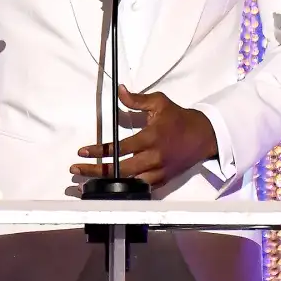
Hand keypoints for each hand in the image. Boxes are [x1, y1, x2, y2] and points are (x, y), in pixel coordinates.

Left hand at [70, 86, 217, 187]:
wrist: (203, 136)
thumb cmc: (179, 117)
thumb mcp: (159, 103)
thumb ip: (137, 100)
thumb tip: (120, 90)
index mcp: (151, 138)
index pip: (120, 148)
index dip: (100, 151)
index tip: (82, 152)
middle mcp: (154, 157)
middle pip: (121, 169)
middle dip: (97, 171)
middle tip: (76, 170)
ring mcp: (159, 171)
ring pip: (130, 182)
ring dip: (108, 183)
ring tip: (87, 183)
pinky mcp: (163, 179)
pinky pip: (142, 188)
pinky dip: (126, 189)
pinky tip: (110, 189)